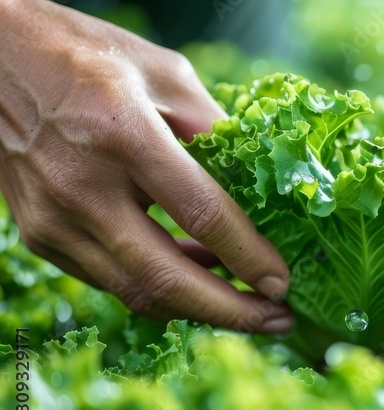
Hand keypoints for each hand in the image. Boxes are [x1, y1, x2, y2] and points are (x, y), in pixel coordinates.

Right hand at [0, 0, 292, 332]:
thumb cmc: (85, 55)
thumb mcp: (163, 72)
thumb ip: (214, 129)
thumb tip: (261, 187)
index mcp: (123, 134)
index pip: (201, 215)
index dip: (248, 257)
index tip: (283, 283)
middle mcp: (82, 186)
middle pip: (166, 278)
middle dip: (231, 312)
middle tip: (278, 321)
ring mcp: (53, 219)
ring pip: (137, 292)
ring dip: (199, 308)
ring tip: (250, 307)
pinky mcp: (40, 236)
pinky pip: (111, 280)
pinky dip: (161, 288)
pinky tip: (200, 278)